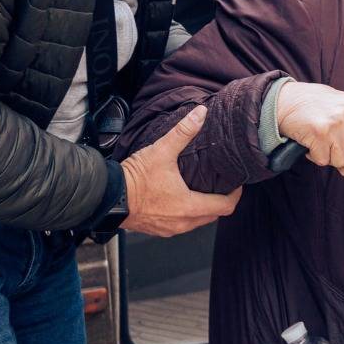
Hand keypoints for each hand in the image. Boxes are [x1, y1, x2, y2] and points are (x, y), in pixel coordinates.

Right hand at [122, 105, 241, 236]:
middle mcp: (182, 223)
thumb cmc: (134, 179)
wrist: (107, 197)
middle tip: (221, 184)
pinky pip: (181, 224)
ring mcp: (169, 229)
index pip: (225, 207)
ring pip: (197, 222)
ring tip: (203, 189)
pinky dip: (186, 213)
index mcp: (189, 207)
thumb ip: (184, 132)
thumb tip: (201, 114)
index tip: (236, 184)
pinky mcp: (157, 230)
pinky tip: (181, 198)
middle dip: (220, 201)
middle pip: (213, 216)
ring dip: (202, 208)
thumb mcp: (162, 151)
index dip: (235, 195)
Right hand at [276, 81, 343, 183]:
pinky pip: (323, 160)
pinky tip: (312, 142)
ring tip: (322, 142)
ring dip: (330, 159)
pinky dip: (316, 157)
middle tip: (338, 160)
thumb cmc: (317, 107)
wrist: (287, 100)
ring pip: (341, 161)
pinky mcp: (320, 133)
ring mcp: (337, 123)